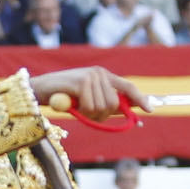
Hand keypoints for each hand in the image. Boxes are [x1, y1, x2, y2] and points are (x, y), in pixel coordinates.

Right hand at [38, 65, 152, 120]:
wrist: (39, 90)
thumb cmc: (63, 96)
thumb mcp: (87, 99)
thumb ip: (106, 103)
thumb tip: (129, 110)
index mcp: (104, 76)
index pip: (128, 87)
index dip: (140, 99)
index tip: (150, 110)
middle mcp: (99, 73)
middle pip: (113, 104)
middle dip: (101, 115)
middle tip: (85, 113)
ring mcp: (91, 76)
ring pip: (102, 107)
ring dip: (89, 115)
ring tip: (76, 107)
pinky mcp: (81, 82)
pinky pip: (90, 106)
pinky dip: (81, 111)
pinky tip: (71, 105)